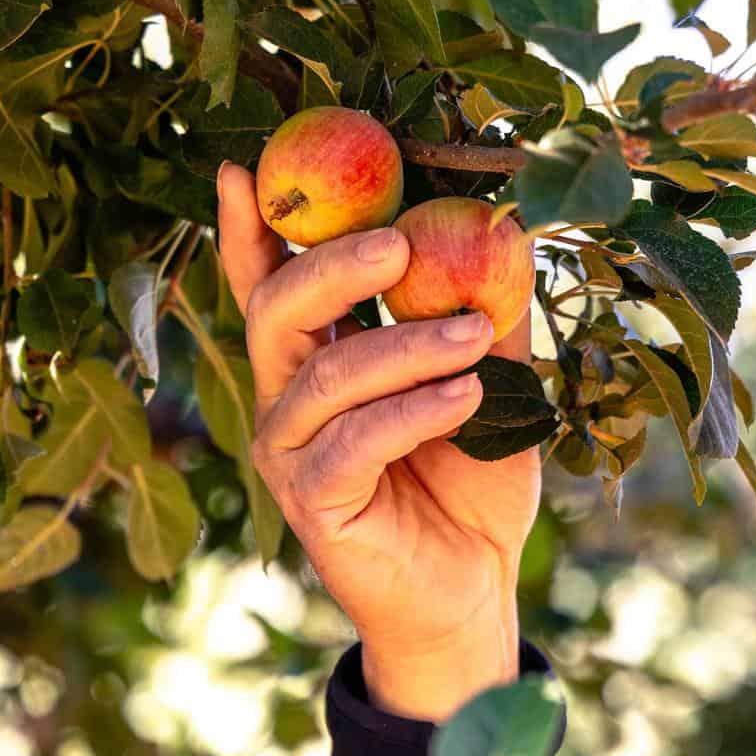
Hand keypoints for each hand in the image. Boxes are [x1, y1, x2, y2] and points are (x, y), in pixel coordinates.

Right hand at [217, 163, 541, 720]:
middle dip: (332, 265)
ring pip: (325, 374)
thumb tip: (506, 234)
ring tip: (474, 336)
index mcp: (319, 362)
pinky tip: (468, 399)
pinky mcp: (315, 504)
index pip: (271, 285)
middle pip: (277, 311)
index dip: (252, 230)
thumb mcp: (492, 388)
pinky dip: (412, 411)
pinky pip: (353, 442)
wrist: (475, 587)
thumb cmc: (472, 483)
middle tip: (402, 242)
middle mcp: (289, 401)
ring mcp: (294, 455)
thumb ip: (485, 318)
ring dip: (404, 344)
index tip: (248, 168)